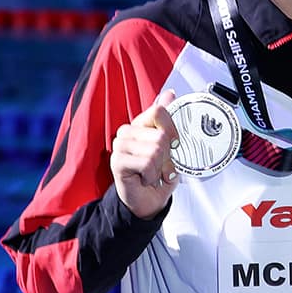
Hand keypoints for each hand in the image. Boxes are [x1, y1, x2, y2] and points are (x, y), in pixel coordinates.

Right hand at [111, 90, 181, 219]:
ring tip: (154, 172)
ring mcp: (120, 146)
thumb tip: (169, 93)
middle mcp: (127, 131)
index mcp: (140, 124)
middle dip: (168, 155)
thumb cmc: (157, 173)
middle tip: (161, 165)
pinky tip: (146, 178)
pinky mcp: (117, 161)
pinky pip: (147, 162)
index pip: (159, 111)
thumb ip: (167, 118)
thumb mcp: (168, 145)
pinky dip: (153, 174)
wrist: (147, 200)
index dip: (172, 129)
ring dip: (161, 167)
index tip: (174, 144)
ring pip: (156, 149)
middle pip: (161, 134)